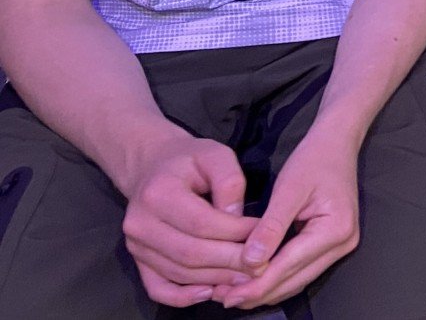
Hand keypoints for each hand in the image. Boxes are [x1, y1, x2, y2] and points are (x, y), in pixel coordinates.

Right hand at [115, 130, 257, 306]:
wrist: (153, 167)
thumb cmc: (190, 159)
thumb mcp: (215, 155)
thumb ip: (230, 183)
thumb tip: (240, 222)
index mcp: (158, 193)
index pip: (201, 223)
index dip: (235, 232)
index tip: (263, 233)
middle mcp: (140, 224)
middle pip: (190, 253)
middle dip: (229, 261)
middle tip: (261, 265)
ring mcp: (136, 247)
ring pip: (178, 272)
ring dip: (215, 279)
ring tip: (246, 277)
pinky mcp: (138, 261)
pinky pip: (158, 288)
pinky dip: (182, 297)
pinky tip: (210, 292)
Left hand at [208, 127, 359, 310]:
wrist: (336, 144)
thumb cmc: (313, 160)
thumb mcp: (288, 189)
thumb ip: (270, 227)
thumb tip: (249, 263)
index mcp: (335, 229)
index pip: (290, 264)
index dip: (257, 283)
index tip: (227, 295)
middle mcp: (343, 244)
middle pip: (295, 280)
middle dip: (258, 292)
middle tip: (223, 299)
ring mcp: (339, 247)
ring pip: (297, 281)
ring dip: (265, 290)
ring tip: (231, 295)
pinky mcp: (330, 246)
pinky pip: (300, 271)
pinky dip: (275, 279)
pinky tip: (252, 281)